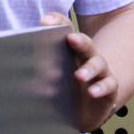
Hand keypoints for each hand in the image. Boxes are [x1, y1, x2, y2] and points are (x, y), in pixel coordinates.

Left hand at [40, 11, 118, 132]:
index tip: (46, 22)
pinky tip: (92, 92)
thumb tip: (23, 63)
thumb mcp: (50, 76)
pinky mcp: (109, 89)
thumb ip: (39, 65)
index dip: (57, 23)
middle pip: (86, 44)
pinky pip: (109, 85)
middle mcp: (87, 57)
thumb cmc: (65, 88)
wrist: (83, 111)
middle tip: (71, 39)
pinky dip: (102, 87)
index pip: (65, 31)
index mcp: (72, 50)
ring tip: (78, 76)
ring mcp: (100, 72)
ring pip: (98, 64)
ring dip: (89, 69)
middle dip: (79, 41)